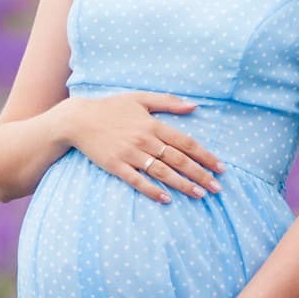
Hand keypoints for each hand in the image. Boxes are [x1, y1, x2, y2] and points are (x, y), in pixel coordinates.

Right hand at [61, 92, 224, 202]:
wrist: (78, 119)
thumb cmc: (111, 107)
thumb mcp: (140, 98)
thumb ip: (168, 102)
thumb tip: (194, 106)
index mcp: (153, 124)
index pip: (186, 142)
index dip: (205, 155)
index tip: (220, 167)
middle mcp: (145, 140)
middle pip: (178, 160)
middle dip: (200, 174)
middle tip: (217, 187)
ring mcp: (130, 154)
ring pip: (162, 172)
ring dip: (182, 184)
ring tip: (199, 194)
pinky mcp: (116, 166)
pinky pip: (137, 181)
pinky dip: (152, 190)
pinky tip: (166, 199)